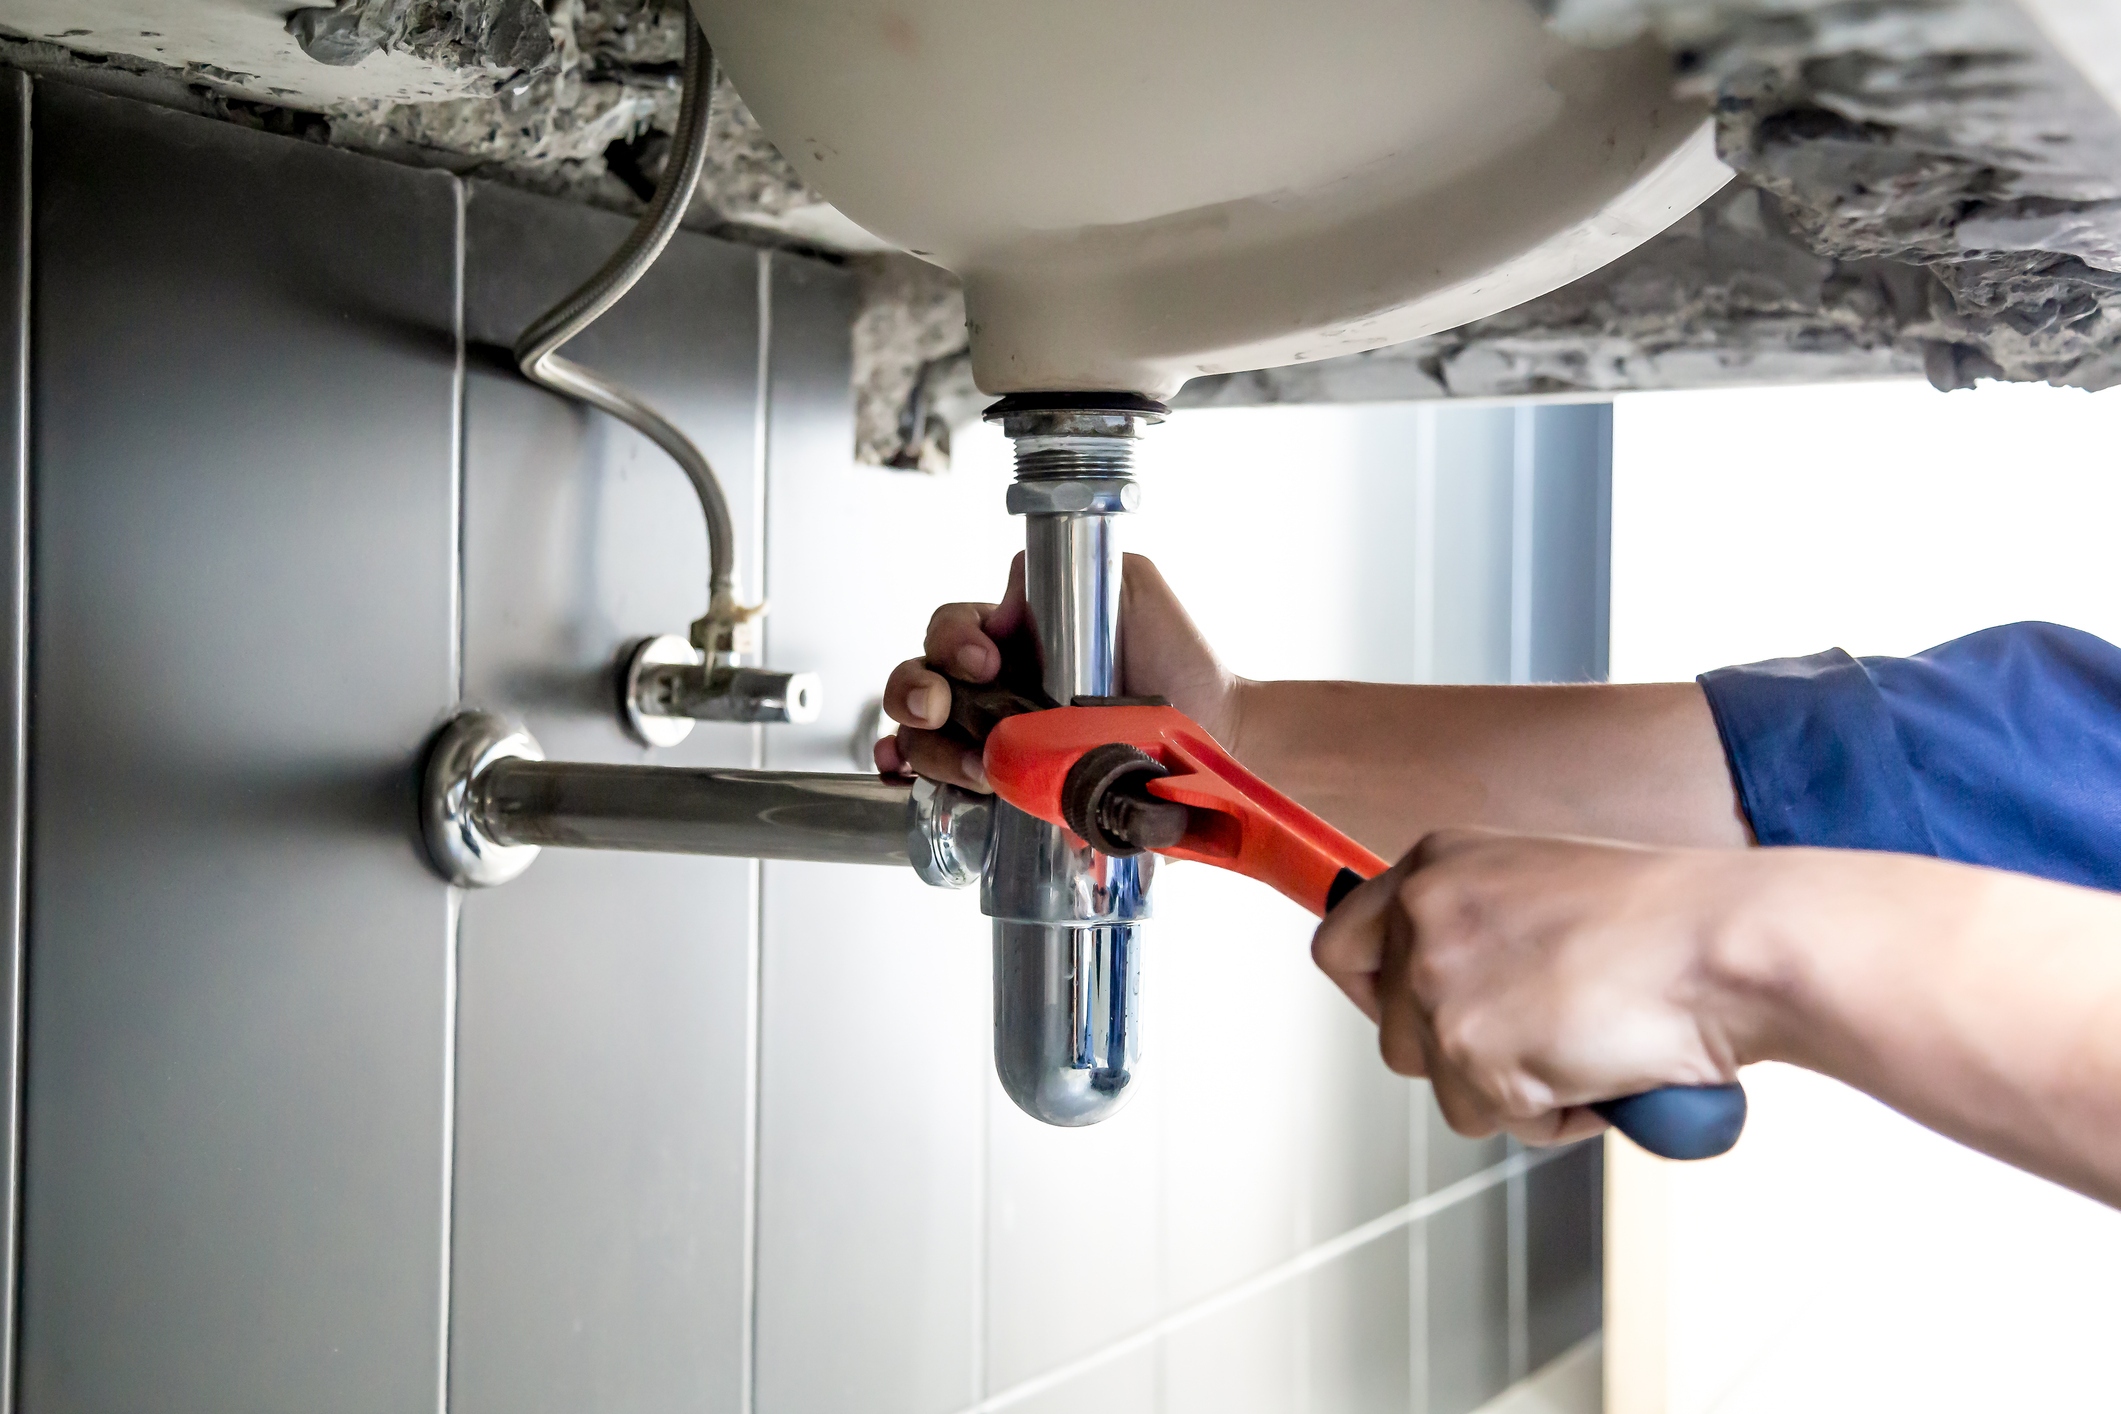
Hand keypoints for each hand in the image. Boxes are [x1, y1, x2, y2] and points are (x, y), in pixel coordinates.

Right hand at [877, 553, 1238, 790]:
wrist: (1218, 732)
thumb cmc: (1179, 657)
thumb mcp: (1129, 585)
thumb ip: (1068, 570)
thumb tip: (1008, 603)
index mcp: (1014, 638)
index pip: (951, 631)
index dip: (953, 642)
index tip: (986, 661)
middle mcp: (996, 689)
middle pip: (920, 684)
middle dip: (916, 692)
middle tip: (941, 707)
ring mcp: (1001, 743)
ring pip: (926, 741)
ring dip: (932, 750)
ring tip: (974, 765)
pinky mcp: (1017, 791)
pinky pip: (951, 792)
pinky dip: (925, 788)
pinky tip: (924, 785)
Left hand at [1311, 829, 1760, 1145]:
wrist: (1728, 944)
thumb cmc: (1669, 923)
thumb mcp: (1540, 888)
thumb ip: (1475, 927)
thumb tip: (1439, 988)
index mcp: (1437, 864)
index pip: (1340, 945)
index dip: (1375, 994)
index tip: (1418, 1017)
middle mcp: (1423, 914)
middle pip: (1393, 1035)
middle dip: (1462, 1056)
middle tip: (1545, 1035)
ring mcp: (1439, 982)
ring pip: (1442, 1085)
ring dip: (1511, 1088)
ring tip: (1586, 1044)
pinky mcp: (1470, 1050)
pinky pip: (1491, 1120)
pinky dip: (1549, 1116)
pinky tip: (1598, 1068)